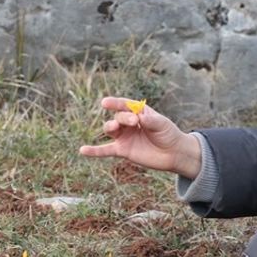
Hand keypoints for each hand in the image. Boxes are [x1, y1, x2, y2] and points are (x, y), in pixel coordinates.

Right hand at [78, 97, 201, 177]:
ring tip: (114, 127)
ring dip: (110, 127)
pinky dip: (94, 151)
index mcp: (138, 112)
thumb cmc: (168, 134)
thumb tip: (139, 118)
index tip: (105, 103)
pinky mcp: (122, 150)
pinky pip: (105, 150)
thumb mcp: (162, 124)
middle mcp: (129, 123)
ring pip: (110, 129)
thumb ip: (151, 121)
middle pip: (118, 116)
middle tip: (134, 122)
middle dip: (123, 118)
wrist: (173, 153)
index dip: (115, 103)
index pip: (125, 105)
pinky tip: (82, 150)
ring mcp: (124, 136)